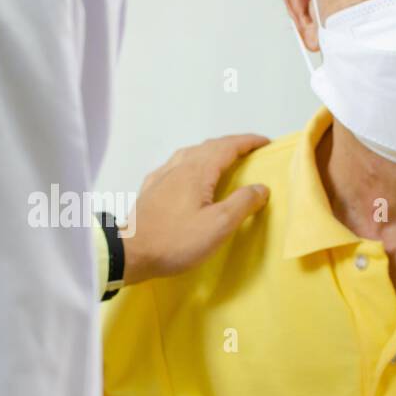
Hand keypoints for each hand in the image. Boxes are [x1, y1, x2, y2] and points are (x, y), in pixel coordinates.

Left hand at [122, 134, 270, 285]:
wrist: (129, 253)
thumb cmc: (176, 240)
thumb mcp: (218, 225)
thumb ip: (242, 203)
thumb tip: (261, 187)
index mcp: (197, 171)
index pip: (227, 146)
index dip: (248, 142)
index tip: (266, 143)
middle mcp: (177, 167)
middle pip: (208, 147)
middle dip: (232, 145)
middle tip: (251, 153)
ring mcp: (160, 177)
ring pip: (189, 154)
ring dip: (210, 153)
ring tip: (224, 162)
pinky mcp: (150, 191)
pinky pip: (175, 166)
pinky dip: (191, 164)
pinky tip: (189, 176)